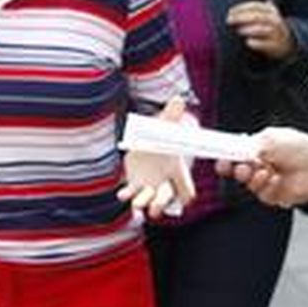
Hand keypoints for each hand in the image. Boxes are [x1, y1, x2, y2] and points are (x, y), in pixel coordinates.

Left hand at [119, 96, 196, 220]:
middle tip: (156, 208)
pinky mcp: (134, 184)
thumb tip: (178, 99)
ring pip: (147, 199)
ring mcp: (148, 186)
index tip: (185, 200)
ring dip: (142, 203)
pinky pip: (130, 193)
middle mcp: (164, 182)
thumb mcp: (167, 125)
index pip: (186, 188)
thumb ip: (172, 115)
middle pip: (165, 197)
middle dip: (161, 203)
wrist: (148, 140)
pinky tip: (122, 195)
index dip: (185, 194)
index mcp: (176, 170)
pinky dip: (126, 195)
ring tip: (138, 205)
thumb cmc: (162, 135)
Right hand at [215, 126, 307, 207]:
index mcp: (263, 147)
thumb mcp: (269, 139)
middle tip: (239, 167)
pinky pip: (262, 194)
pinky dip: (266, 187)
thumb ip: (247, 146)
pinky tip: (275, 179)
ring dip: (253, 178)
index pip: (239, 153)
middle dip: (237, 169)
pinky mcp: (277, 194)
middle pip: (240, 170)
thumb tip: (232, 149)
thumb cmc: (302, 148)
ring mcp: (271, 180)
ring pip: (249, 184)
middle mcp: (266, 164)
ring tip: (262, 171)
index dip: (228, 156)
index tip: (221, 158)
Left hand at [226, 0, 294, 59]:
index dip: (242, 8)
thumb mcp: (266, 12)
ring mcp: (276, 33)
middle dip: (241, 17)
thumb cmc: (270, 25)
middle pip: (257, 16)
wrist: (287, 42)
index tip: (230, 11)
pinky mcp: (276, 45)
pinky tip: (248, 42)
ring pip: (263, 29)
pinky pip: (267, 44)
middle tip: (229, 20)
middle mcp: (274, 20)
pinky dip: (257, 43)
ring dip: (249, 29)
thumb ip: (255, 5)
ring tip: (238, 30)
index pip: (255, 6)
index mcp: (270, 11)